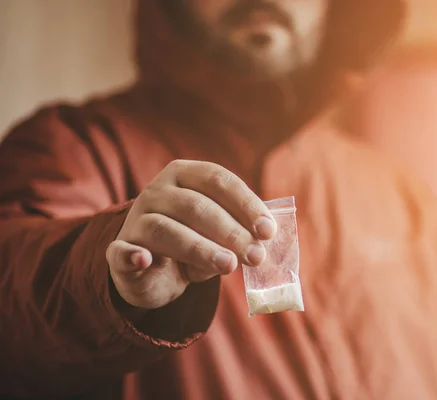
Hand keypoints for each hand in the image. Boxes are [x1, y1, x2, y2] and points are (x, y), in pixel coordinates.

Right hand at [105, 160, 275, 309]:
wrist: (154, 270)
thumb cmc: (195, 240)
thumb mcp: (220, 232)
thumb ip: (239, 231)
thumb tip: (261, 243)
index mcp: (185, 174)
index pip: (219, 180)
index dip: (246, 205)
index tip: (268, 231)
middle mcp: (158, 190)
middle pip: (197, 207)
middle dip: (232, 232)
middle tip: (256, 256)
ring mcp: (136, 219)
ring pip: (167, 230)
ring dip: (201, 249)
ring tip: (228, 265)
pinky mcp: (118, 250)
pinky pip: (122, 252)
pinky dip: (131, 255)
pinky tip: (144, 260)